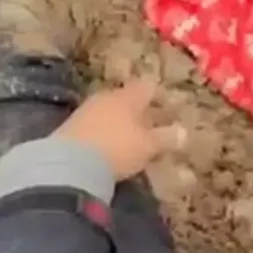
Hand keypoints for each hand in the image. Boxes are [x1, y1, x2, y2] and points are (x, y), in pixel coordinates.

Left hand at [54, 81, 185, 181]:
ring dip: (118, 123)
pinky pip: (93, 126)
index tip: (168, 106)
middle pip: (127, 99)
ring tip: (128, 138)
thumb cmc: (117, 148)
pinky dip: (102, 133)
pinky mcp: (69, 128)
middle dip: (138, 111)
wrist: (67, 165)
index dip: (158, 96)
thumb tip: (184, 132)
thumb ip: (165, 138)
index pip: (147, 87)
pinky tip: (105, 147)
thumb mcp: (147, 146)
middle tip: (150, 124)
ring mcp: (86, 111)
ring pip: (108, 112)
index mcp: (129, 96)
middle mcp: (107, 97)